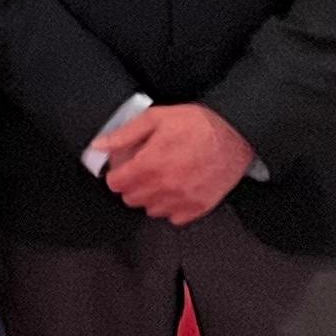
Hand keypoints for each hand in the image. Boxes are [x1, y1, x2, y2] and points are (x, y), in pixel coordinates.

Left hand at [101, 100, 254, 224]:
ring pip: (151, 210)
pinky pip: (174, 218)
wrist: (235, 134)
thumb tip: (100, 145)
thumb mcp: (156, 118)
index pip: (116, 184)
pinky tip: (176, 189)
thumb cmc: (198, 124)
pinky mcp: (199, 207)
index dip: (116, 174)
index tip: (123, 168)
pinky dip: (171, 206)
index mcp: (150, 164)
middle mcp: (165, 186)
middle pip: (131, 198)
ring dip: (151, 196)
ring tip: (161, 178)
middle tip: (143, 170)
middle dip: (132, 184)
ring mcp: (183, 199)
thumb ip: (124, 135)